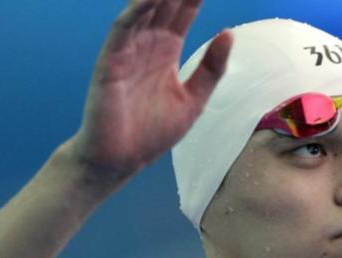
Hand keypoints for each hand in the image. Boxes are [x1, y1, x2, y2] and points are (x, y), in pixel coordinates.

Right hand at [70, 0, 231, 179]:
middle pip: (165, 3)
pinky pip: (123, 29)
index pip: (183, 12)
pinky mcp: (111, 62)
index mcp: (166, 51)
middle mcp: (147, 44)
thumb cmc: (152, 132)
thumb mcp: (194, 100)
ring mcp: (128, 50)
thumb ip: (211, 69)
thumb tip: (229, 33)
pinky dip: (135, 10)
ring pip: (144, 9)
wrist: (121, 159)